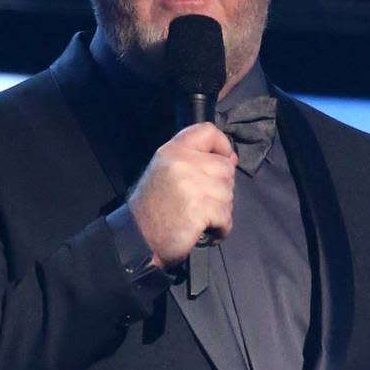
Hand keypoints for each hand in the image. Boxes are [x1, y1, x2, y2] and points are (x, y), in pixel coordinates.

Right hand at [127, 122, 236, 267]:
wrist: (137, 238)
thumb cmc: (153, 209)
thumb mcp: (166, 173)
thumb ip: (196, 161)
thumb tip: (231, 159)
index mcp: (173, 150)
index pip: (208, 131)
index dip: (222, 145)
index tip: (224, 160)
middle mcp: (183, 162)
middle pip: (225, 167)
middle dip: (221, 188)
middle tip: (202, 203)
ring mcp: (192, 185)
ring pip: (228, 194)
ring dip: (220, 211)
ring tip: (200, 218)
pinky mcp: (200, 208)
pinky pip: (226, 216)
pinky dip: (221, 228)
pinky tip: (206, 230)